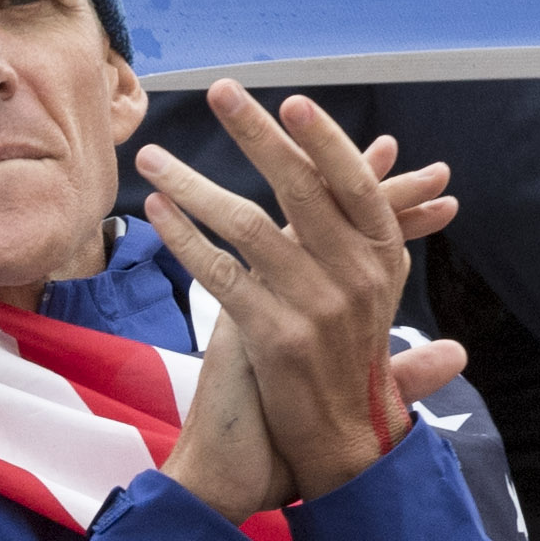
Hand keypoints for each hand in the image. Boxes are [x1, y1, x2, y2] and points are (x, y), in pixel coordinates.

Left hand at [138, 86, 461, 514]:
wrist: (342, 448)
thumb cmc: (346, 362)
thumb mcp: (373, 290)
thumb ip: (368, 223)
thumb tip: (387, 152)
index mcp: (383, 260)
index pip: (354, 184)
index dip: (324, 142)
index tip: (292, 103)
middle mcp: (355, 277)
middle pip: (299, 188)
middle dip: (257, 136)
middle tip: (222, 92)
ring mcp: (315, 306)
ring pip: (247, 225)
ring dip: (193, 185)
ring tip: (153, 157)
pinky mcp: (274, 337)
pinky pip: (219, 274)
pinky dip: (183, 238)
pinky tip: (154, 213)